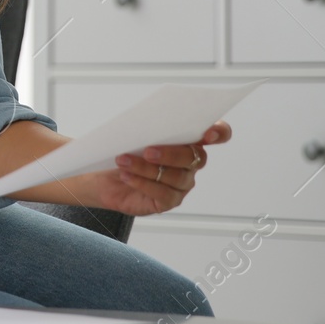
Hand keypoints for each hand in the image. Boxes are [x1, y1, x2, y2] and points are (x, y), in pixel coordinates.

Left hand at [83, 121, 232, 216]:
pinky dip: (141, 183)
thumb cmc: (124, 151)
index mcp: (189, 140)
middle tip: (147, 151)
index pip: (218, 134)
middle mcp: (190, 163)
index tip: (209, 133)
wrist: (105, 178)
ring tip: (123, 161)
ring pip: (174, 176)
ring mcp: (182, 184)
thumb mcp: (134, 134)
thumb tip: (148, 122)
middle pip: (194, 157)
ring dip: (146, 167)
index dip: (219, 133)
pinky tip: (126, 175)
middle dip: (171, 153)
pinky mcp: (169, 201)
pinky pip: (162, 193)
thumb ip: (149, 127)